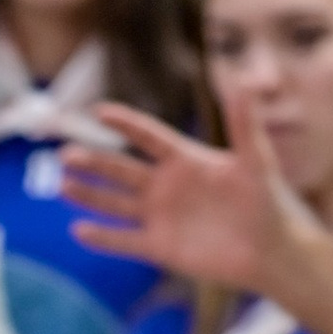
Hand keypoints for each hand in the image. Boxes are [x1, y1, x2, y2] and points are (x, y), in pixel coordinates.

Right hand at [64, 97, 305, 288]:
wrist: (271, 251)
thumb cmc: (268, 203)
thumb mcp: (256, 160)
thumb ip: (243, 124)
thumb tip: (242, 82)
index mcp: (186, 160)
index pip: (148, 136)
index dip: (125, 124)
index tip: (98, 112)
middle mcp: (167, 186)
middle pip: (121, 169)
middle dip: (93, 161)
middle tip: (64, 153)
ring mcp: (160, 217)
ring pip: (115, 203)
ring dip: (88, 195)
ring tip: (62, 185)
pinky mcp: (159, 247)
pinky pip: (124, 240)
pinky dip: (102, 237)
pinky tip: (78, 230)